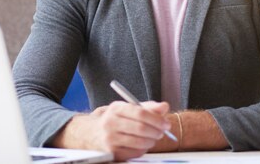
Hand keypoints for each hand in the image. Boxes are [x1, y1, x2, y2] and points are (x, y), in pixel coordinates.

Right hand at [53, 100, 170, 161]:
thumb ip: (148, 107)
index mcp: (116, 109)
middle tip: (163, 132)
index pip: (140, 113)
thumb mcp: (129, 108)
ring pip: (139, 142)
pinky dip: (143, 149)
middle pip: (140, 128)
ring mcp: (110, 139)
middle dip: (156, 131)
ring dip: (152, 141)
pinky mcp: (112, 152)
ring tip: (154, 138)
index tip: (166, 123)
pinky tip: (143, 144)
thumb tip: (165, 106)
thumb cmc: (116, 119)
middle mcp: (110, 123)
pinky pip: (135, 152)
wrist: (92, 133)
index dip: (156, 119)